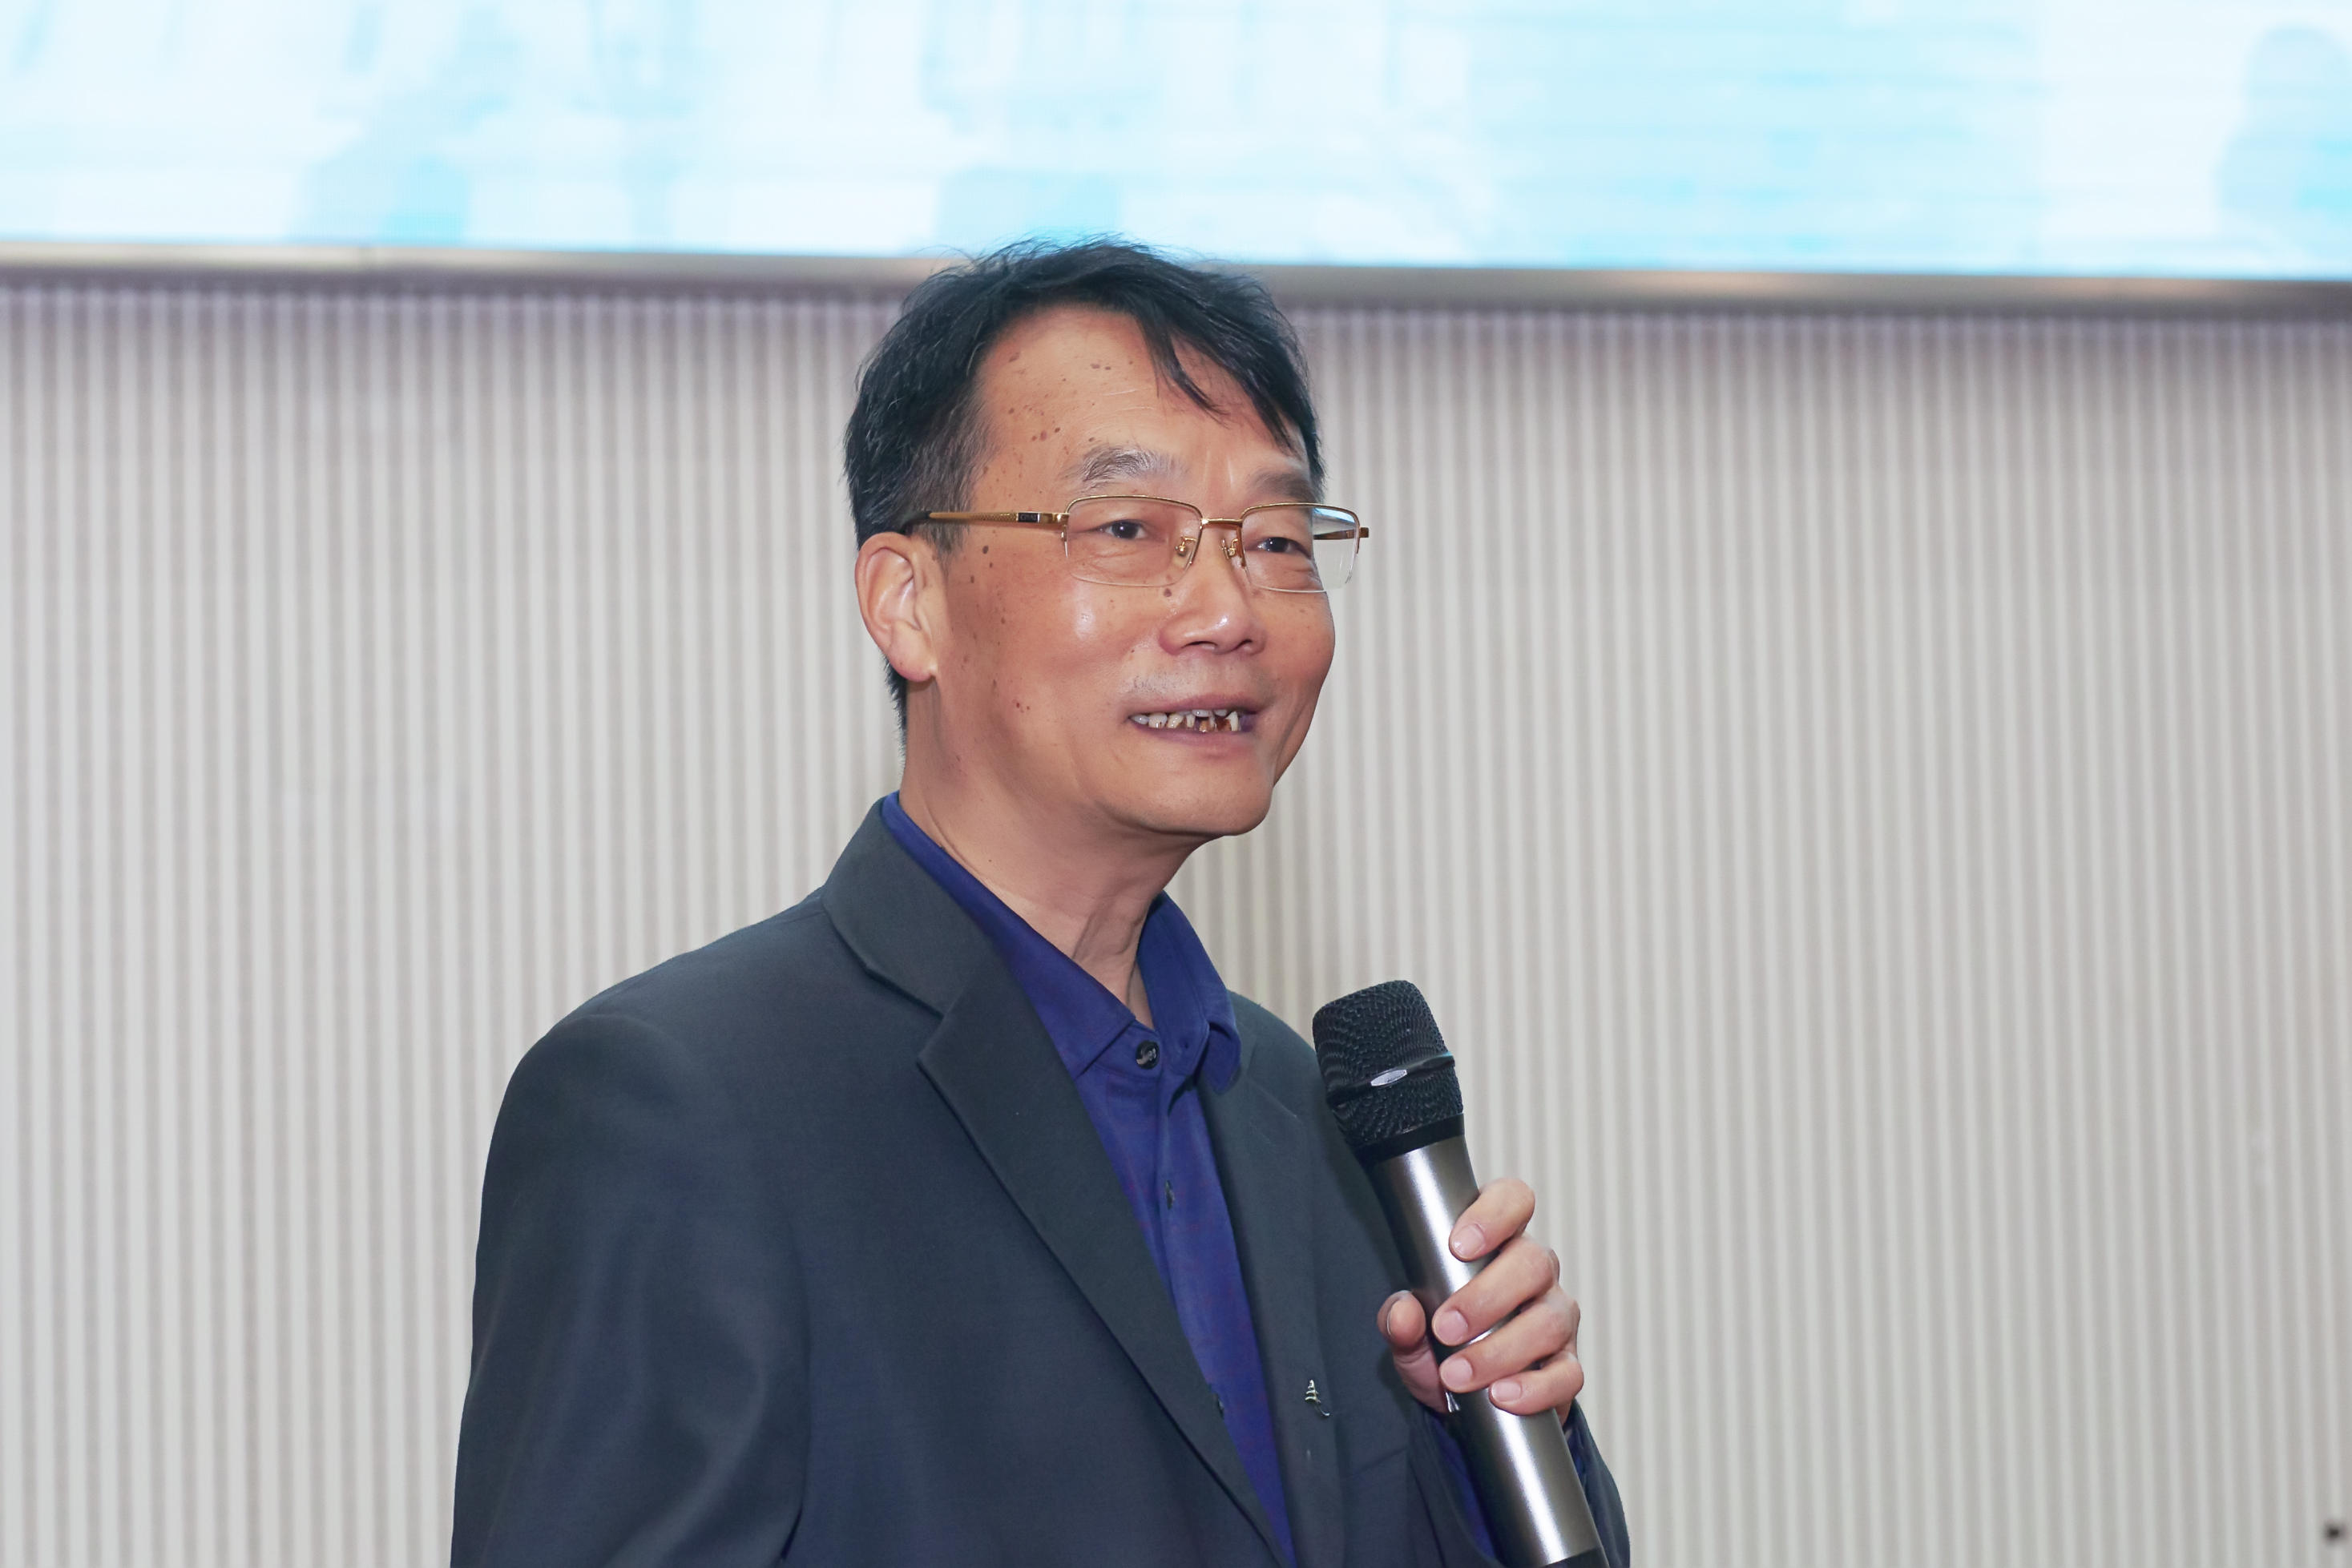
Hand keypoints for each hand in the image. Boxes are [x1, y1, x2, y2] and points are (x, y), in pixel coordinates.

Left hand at [1378, 1177, 1584, 1421]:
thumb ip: (1400, 1319)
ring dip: (1500, 1350)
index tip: (1458, 1245)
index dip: (1493, 1215)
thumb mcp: (1411, 1331)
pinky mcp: (1567, 1366)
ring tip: (1458, 1374)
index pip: (1513, 1201)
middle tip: (1446, 1328)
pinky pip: (1567, 1374)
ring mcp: (1556, 1317)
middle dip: (1485, 1298)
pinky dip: (1534, 1387)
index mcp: (1498, 1241)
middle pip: (1532, 1263)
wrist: (1466, 1401)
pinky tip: (1502, 1395)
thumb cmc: (1441, 1344)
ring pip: (1548, 1320)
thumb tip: (1403, 1313)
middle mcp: (1535, 1272)